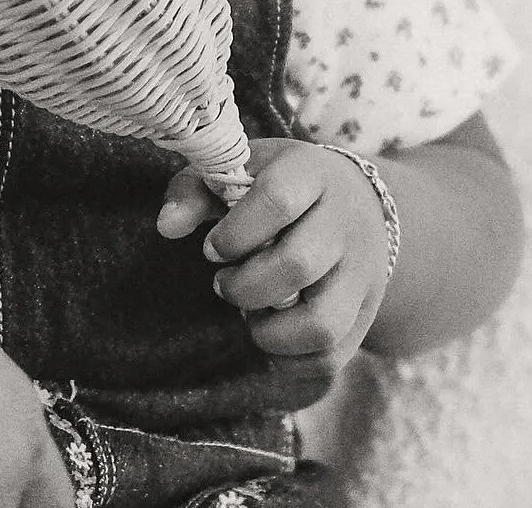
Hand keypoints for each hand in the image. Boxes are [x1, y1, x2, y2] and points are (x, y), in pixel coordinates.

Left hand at [157, 138, 389, 372]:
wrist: (359, 204)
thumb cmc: (282, 186)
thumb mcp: (241, 170)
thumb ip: (195, 191)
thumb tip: (166, 226)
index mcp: (311, 172)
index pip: (277, 199)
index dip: (234, 232)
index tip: (212, 248)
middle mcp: (346, 222)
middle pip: (298, 264)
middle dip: (245, 286)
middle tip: (223, 283)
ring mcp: (363, 273)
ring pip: (323, 323)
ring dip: (271, 333)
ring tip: (251, 315)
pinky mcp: (365, 315)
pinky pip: (331, 358)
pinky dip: (290, 361)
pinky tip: (271, 335)